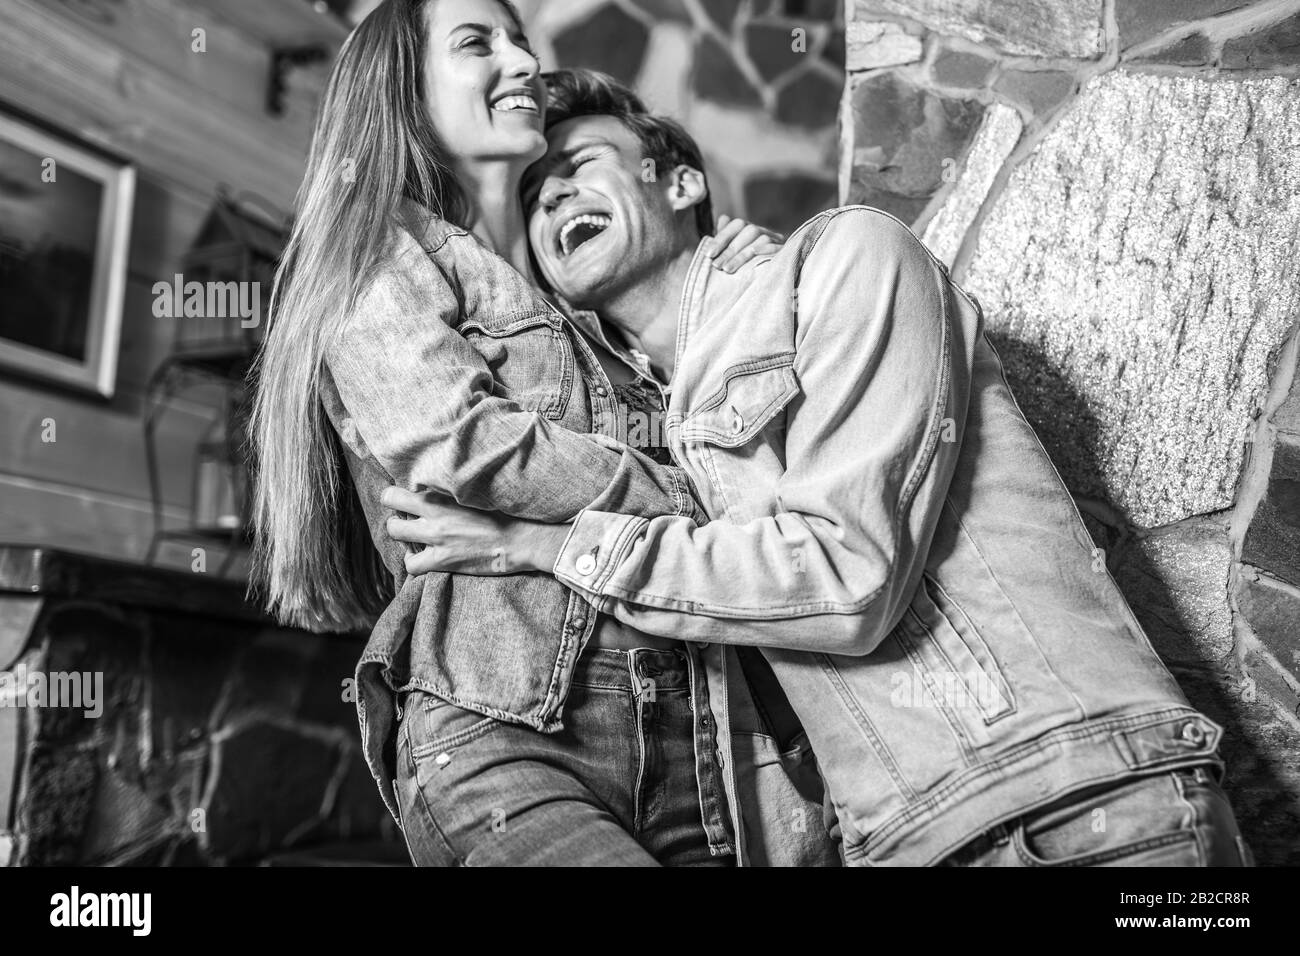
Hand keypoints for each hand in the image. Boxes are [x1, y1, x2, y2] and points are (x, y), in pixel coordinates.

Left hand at [380, 486, 569, 576]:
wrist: (522, 538)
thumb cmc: (504, 513)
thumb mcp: (476, 492)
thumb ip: (451, 489)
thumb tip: (434, 485)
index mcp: (442, 494)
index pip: (396, 491)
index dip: (396, 496)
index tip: (405, 501)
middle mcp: (434, 514)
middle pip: (390, 509)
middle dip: (397, 513)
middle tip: (409, 519)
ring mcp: (437, 538)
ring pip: (396, 533)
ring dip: (402, 536)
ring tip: (414, 538)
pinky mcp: (443, 560)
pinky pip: (411, 565)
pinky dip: (413, 562)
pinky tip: (423, 558)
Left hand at [707, 214, 784, 273]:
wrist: (775, 276)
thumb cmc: (746, 265)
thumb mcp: (733, 252)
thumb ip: (726, 237)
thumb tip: (722, 218)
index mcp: (749, 228)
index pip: (736, 225)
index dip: (721, 238)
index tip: (709, 254)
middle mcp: (762, 231)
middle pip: (748, 232)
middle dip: (729, 250)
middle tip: (716, 265)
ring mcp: (775, 239)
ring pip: (760, 238)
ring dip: (742, 255)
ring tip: (727, 269)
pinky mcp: (785, 250)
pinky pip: (776, 247)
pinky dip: (764, 252)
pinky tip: (752, 261)